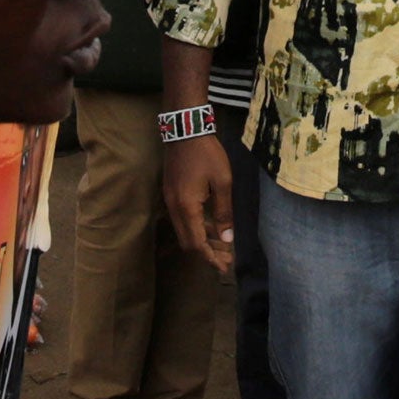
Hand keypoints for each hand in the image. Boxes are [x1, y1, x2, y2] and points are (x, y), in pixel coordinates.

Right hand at [163, 131, 234, 275]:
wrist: (185, 130)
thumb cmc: (207, 154)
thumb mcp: (222, 182)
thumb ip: (223, 212)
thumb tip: (227, 238)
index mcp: (187, 207)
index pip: (196, 243)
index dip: (210, 257)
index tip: (224, 267)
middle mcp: (174, 208)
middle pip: (188, 241)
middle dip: (207, 253)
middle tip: (226, 258)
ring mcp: (170, 201)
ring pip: (184, 231)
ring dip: (202, 240)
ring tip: (223, 244)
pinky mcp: (171, 194)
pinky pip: (183, 219)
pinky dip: (197, 227)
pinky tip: (211, 226)